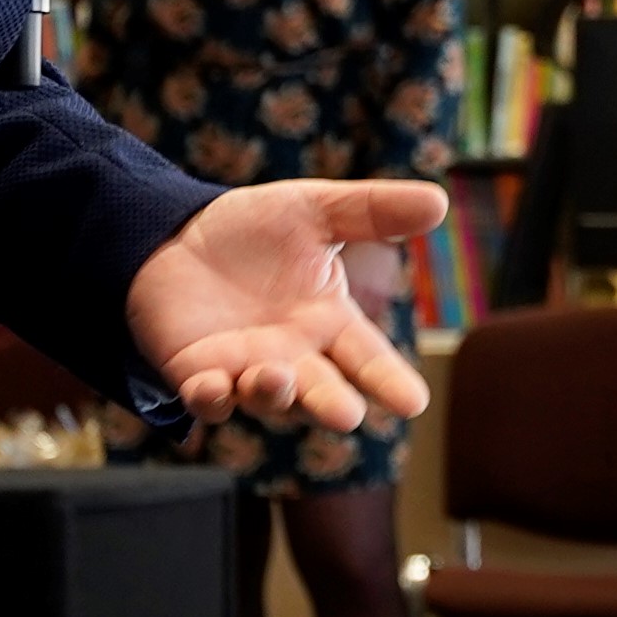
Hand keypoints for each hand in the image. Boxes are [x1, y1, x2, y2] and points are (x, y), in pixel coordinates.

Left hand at [124, 178, 441, 433]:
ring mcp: (245, 370)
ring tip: (278, 377)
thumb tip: (439, 202)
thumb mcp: (316, 209)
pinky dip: (211, 397)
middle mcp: (293, 356)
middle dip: (332, 404)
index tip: (414, 403)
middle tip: (347, 414)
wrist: (177, 235)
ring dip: (273, 394)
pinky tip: (216, 387)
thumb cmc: (254, 230)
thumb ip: (373, 211)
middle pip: (322, 391)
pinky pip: (207, 397)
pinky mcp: (198, 373)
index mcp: (328, 322)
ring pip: (266, 397)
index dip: (389, 381)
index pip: (368, 358)